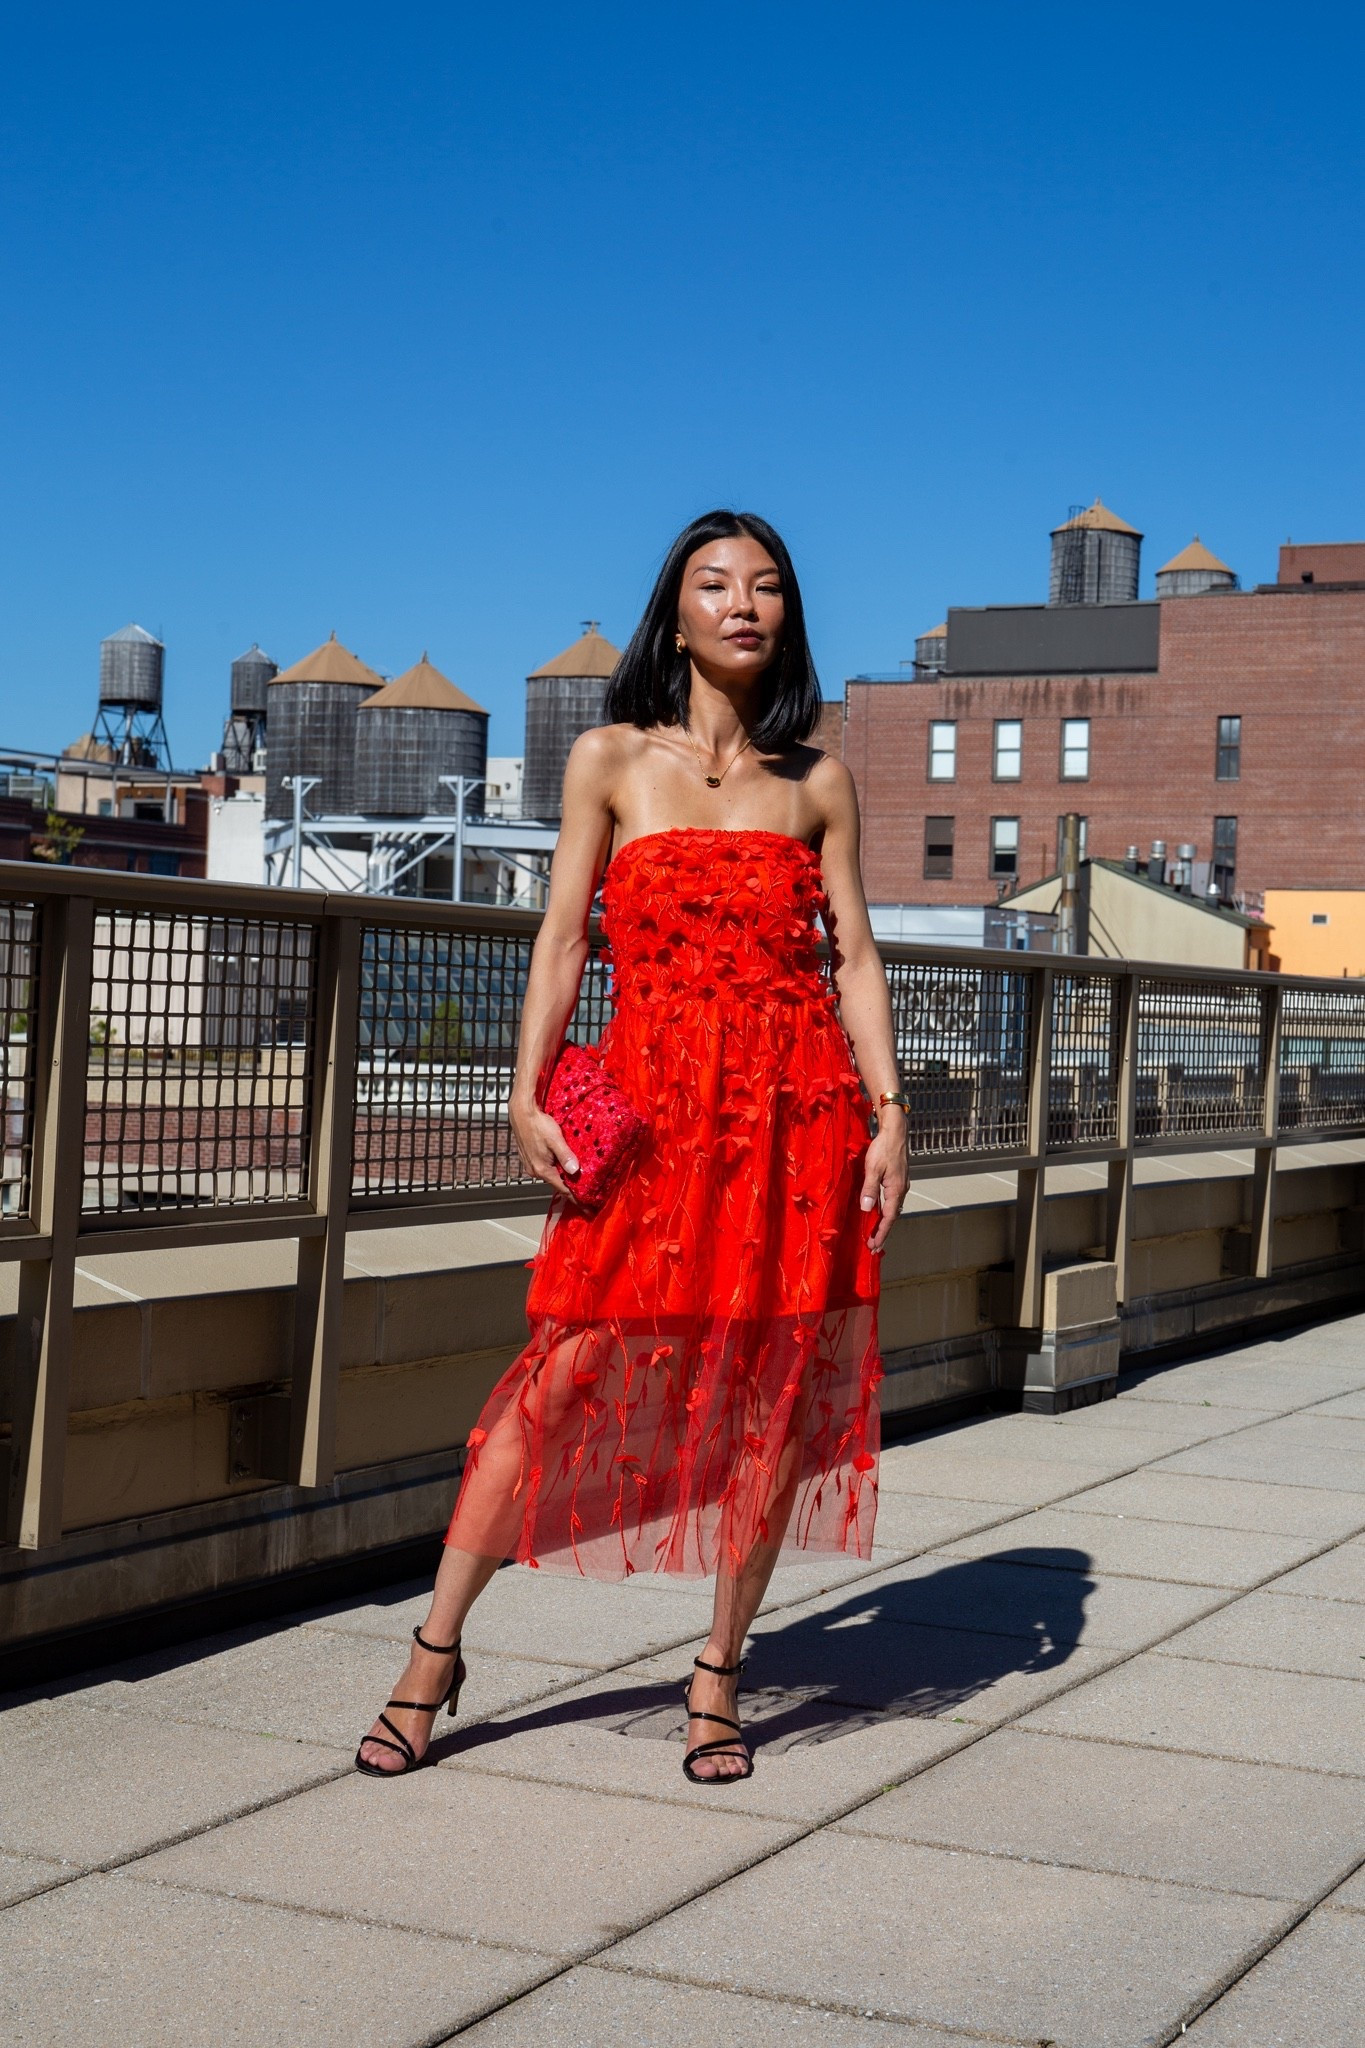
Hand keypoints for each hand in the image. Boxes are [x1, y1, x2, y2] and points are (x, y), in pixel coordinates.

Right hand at [510, 1096, 580, 1199]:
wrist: (521, 1113)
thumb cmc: (537, 1124)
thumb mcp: (555, 1139)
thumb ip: (565, 1155)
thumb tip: (575, 1170)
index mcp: (542, 1169)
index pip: (563, 1189)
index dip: (577, 1199)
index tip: (587, 1208)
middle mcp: (535, 1170)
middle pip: (557, 1183)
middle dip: (572, 1189)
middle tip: (587, 1194)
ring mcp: (531, 1165)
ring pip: (552, 1175)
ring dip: (563, 1178)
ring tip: (577, 1180)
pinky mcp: (530, 1158)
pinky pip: (546, 1168)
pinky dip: (555, 1170)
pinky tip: (563, 1166)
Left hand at [859, 1113, 907, 1252]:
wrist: (895, 1131)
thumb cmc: (884, 1148)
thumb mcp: (873, 1168)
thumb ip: (870, 1189)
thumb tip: (867, 1209)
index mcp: (896, 1190)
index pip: (888, 1218)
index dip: (881, 1233)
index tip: (874, 1245)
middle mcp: (901, 1190)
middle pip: (892, 1217)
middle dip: (883, 1232)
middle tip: (874, 1246)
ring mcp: (900, 1185)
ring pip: (892, 1209)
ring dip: (884, 1223)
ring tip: (876, 1234)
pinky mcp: (897, 1180)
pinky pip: (891, 1201)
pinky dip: (885, 1211)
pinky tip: (878, 1212)